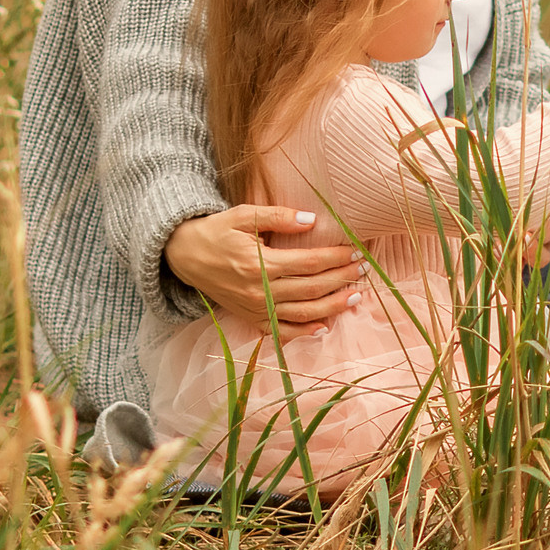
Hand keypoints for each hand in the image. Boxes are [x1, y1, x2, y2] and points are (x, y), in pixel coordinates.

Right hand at [163, 205, 368, 329]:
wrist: (185, 256)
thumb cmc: (217, 232)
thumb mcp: (243, 216)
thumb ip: (278, 217)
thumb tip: (312, 220)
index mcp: (259, 264)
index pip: (309, 263)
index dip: (335, 258)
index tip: (356, 251)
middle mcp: (260, 291)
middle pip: (312, 289)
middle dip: (342, 279)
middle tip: (364, 268)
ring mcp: (256, 309)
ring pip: (303, 314)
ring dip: (333, 306)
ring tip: (356, 296)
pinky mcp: (251, 319)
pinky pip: (282, 332)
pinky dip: (304, 333)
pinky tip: (325, 326)